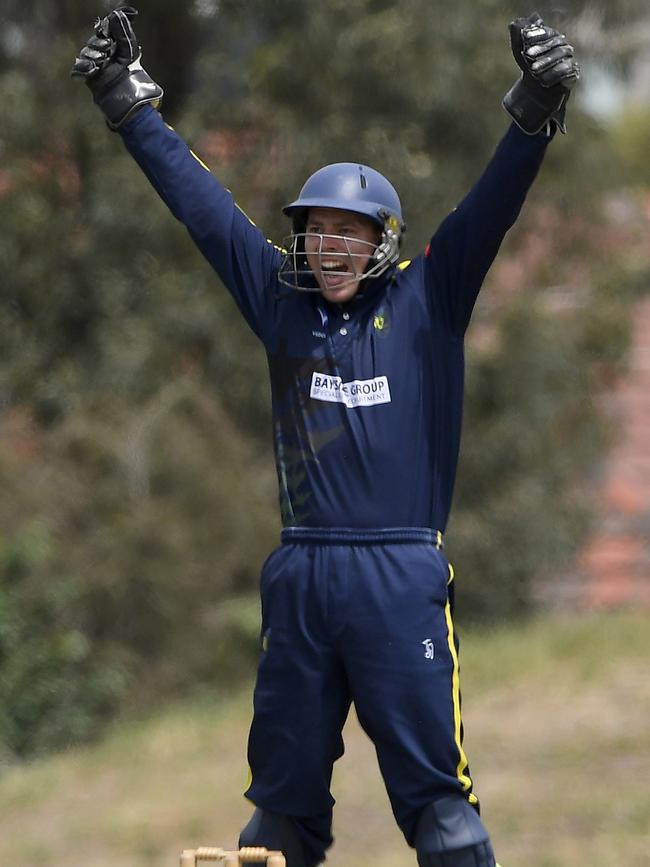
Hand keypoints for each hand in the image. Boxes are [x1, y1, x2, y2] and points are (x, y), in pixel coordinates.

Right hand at [71, 6, 162, 129]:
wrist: (127, 96)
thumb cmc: (130, 73)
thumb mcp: (128, 50)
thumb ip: (123, 32)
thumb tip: (118, 12)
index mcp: (109, 46)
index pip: (100, 33)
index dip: (103, 34)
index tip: (108, 39)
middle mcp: (99, 54)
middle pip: (91, 44)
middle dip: (97, 46)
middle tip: (106, 52)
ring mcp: (92, 66)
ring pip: (84, 55)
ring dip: (92, 57)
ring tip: (101, 63)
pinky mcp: (88, 79)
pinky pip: (78, 70)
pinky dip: (83, 68)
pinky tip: (92, 70)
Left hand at [510, 14, 579, 90]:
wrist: (537, 88)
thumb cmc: (529, 66)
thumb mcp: (521, 53)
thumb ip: (518, 40)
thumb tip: (514, 25)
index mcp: (552, 38)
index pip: (548, 33)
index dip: (537, 34)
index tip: (525, 37)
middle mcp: (563, 45)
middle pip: (554, 43)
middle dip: (540, 48)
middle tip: (527, 54)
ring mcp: (569, 57)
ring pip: (561, 55)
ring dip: (546, 61)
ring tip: (533, 70)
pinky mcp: (573, 71)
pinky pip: (567, 70)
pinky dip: (554, 74)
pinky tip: (543, 80)